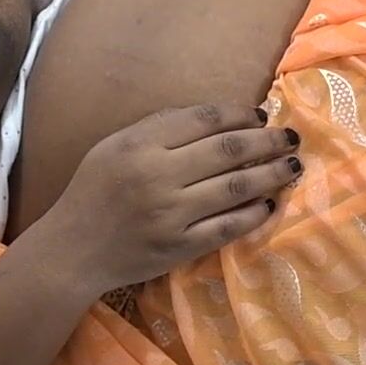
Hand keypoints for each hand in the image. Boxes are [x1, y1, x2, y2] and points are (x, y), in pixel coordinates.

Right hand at [30, 104, 300, 294]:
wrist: (72, 250)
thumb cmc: (94, 191)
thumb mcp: (115, 146)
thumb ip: (159, 127)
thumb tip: (218, 115)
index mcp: (140, 145)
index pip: (204, 120)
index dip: (240, 114)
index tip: (261, 115)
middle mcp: (158, 176)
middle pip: (228, 150)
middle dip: (268, 140)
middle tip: (291, 136)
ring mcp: (171, 214)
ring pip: (236, 187)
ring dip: (272, 174)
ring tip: (293, 164)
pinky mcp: (180, 247)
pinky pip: (229, 227)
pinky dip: (255, 213)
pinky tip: (271, 202)